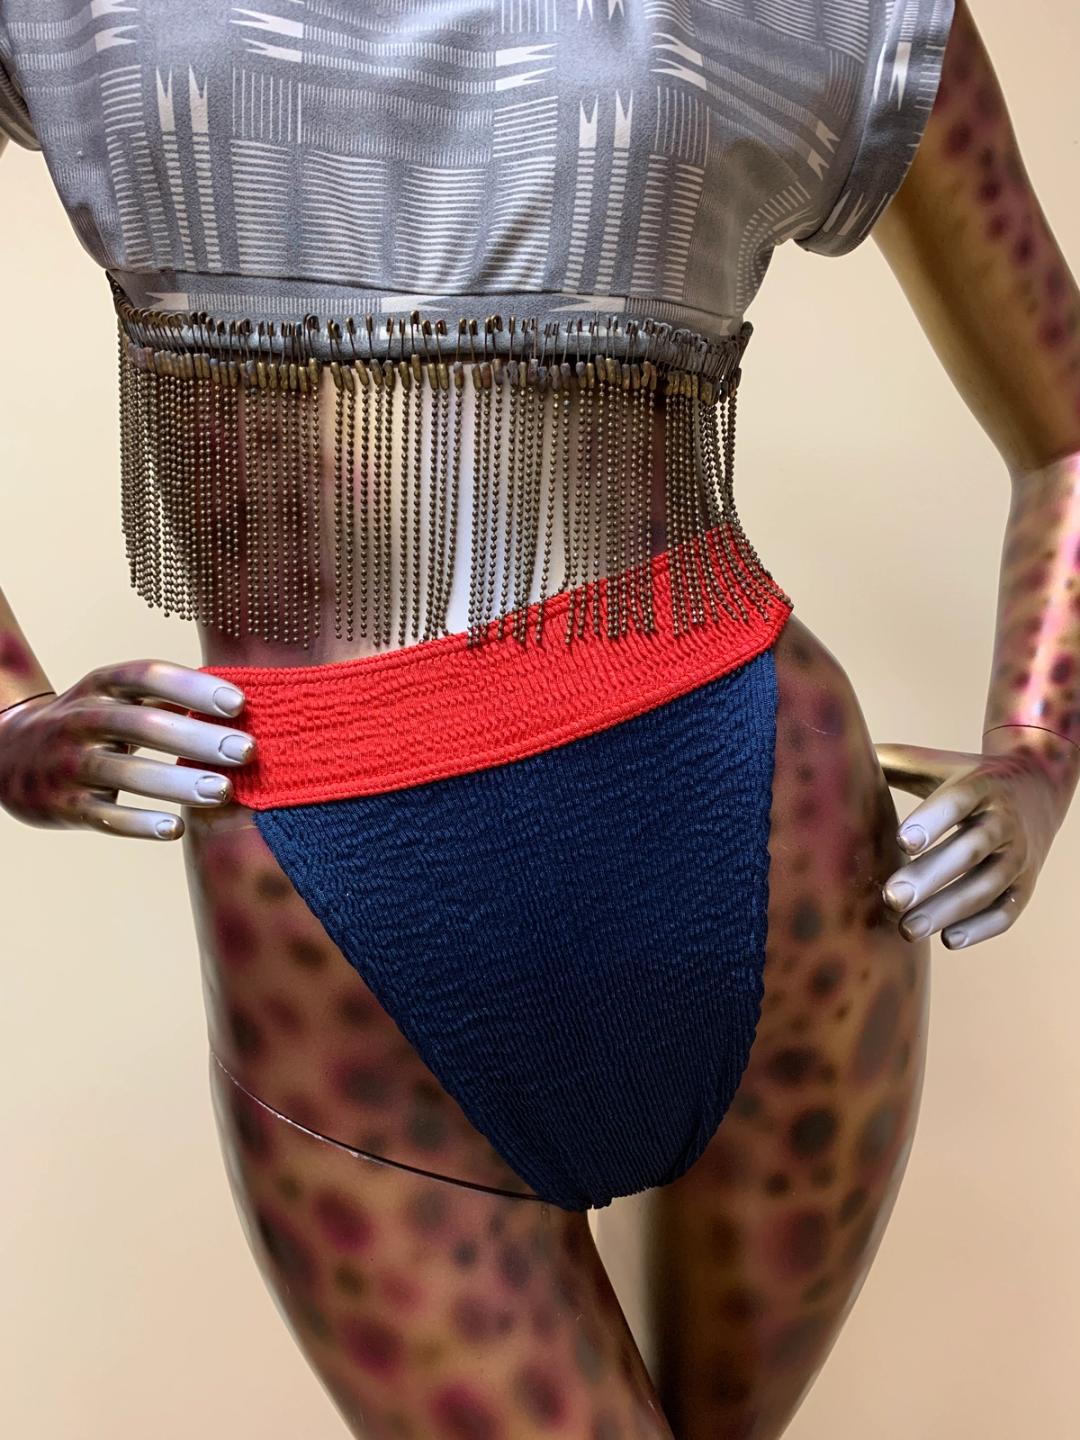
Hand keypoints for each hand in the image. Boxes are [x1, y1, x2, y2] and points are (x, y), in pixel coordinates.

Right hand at [0, 659, 254, 840]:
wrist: (8, 753)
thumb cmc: (89, 723)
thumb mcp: (114, 698)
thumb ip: (166, 698)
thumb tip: (242, 707)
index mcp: (101, 686)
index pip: (147, 676)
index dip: (192, 687)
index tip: (239, 702)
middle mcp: (82, 720)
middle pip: (142, 725)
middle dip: (197, 738)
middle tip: (247, 751)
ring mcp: (70, 764)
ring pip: (125, 773)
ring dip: (177, 783)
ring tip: (223, 790)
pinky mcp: (64, 805)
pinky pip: (105, 816)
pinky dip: (140, 824)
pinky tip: (176, 828)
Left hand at [874, 736, 1073, 949]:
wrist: (1035, 790)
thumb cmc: (964, 778)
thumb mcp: (933, 764)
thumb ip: (891, 763)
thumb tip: (832, 754)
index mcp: (980, 785)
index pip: (959, 801)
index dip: (933, 820)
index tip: (901, 841)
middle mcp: (1005, 820)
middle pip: (971, 849)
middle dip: (931, 876)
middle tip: (892, 898)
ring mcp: (1019, 855)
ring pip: (988, 886)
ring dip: (949, 909)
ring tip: (907, 929)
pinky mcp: (1025, 886)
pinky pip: (1007, 911)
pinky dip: (981, 928)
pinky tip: (948, 940)